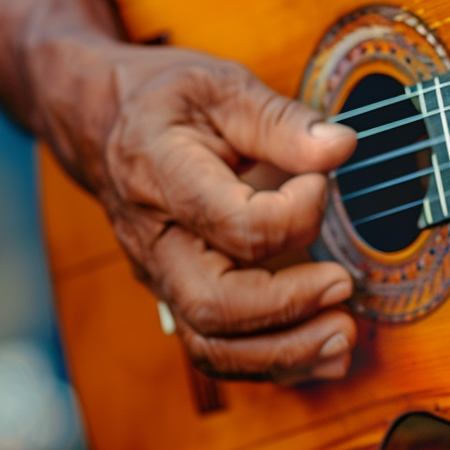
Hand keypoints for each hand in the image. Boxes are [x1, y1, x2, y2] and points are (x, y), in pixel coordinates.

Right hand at [41, 41, 358, 382]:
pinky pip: (219, 350)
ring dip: (285, 353)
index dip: (294, 213)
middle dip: (289, 307)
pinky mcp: (181, 296)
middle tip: (344, 284)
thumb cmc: (167, 102)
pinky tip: (325, 354)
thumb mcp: (221, 86)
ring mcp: (164, 277)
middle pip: (214, 305)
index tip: (321, 183)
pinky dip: (274, 364)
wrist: (104, 123)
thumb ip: (281, 120)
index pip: (231, 223)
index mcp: (160, 175)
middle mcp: (155, 240)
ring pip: (212, 346)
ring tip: (345, 335)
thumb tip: (339, 146)